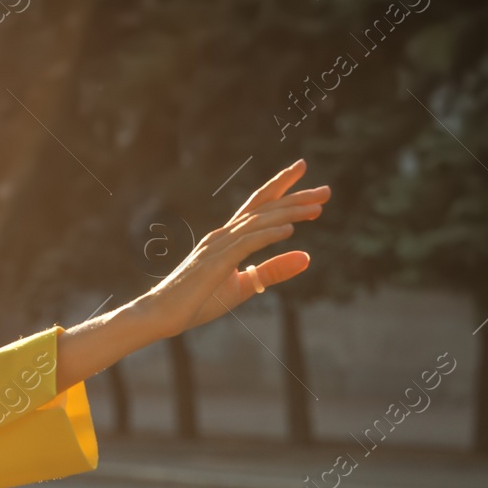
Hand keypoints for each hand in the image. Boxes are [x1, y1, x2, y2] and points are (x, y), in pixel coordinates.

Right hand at [139, 159, 328, 336]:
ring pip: (259, 222)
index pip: (259, 207)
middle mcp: (223, 235)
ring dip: (288, 213)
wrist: (161, 315)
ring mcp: (217, 246)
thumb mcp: (243, 286)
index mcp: (227, 239)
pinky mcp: (215, 262)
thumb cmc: (196, 302)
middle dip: (295, 196)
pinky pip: (246, 244)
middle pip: (264, 208)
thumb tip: (308, 257)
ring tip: (317, 207)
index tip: (303, 173)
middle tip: (326, 191)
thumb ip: (274, 271)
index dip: (282, 188)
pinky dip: (268, 235)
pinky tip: (289, 230)